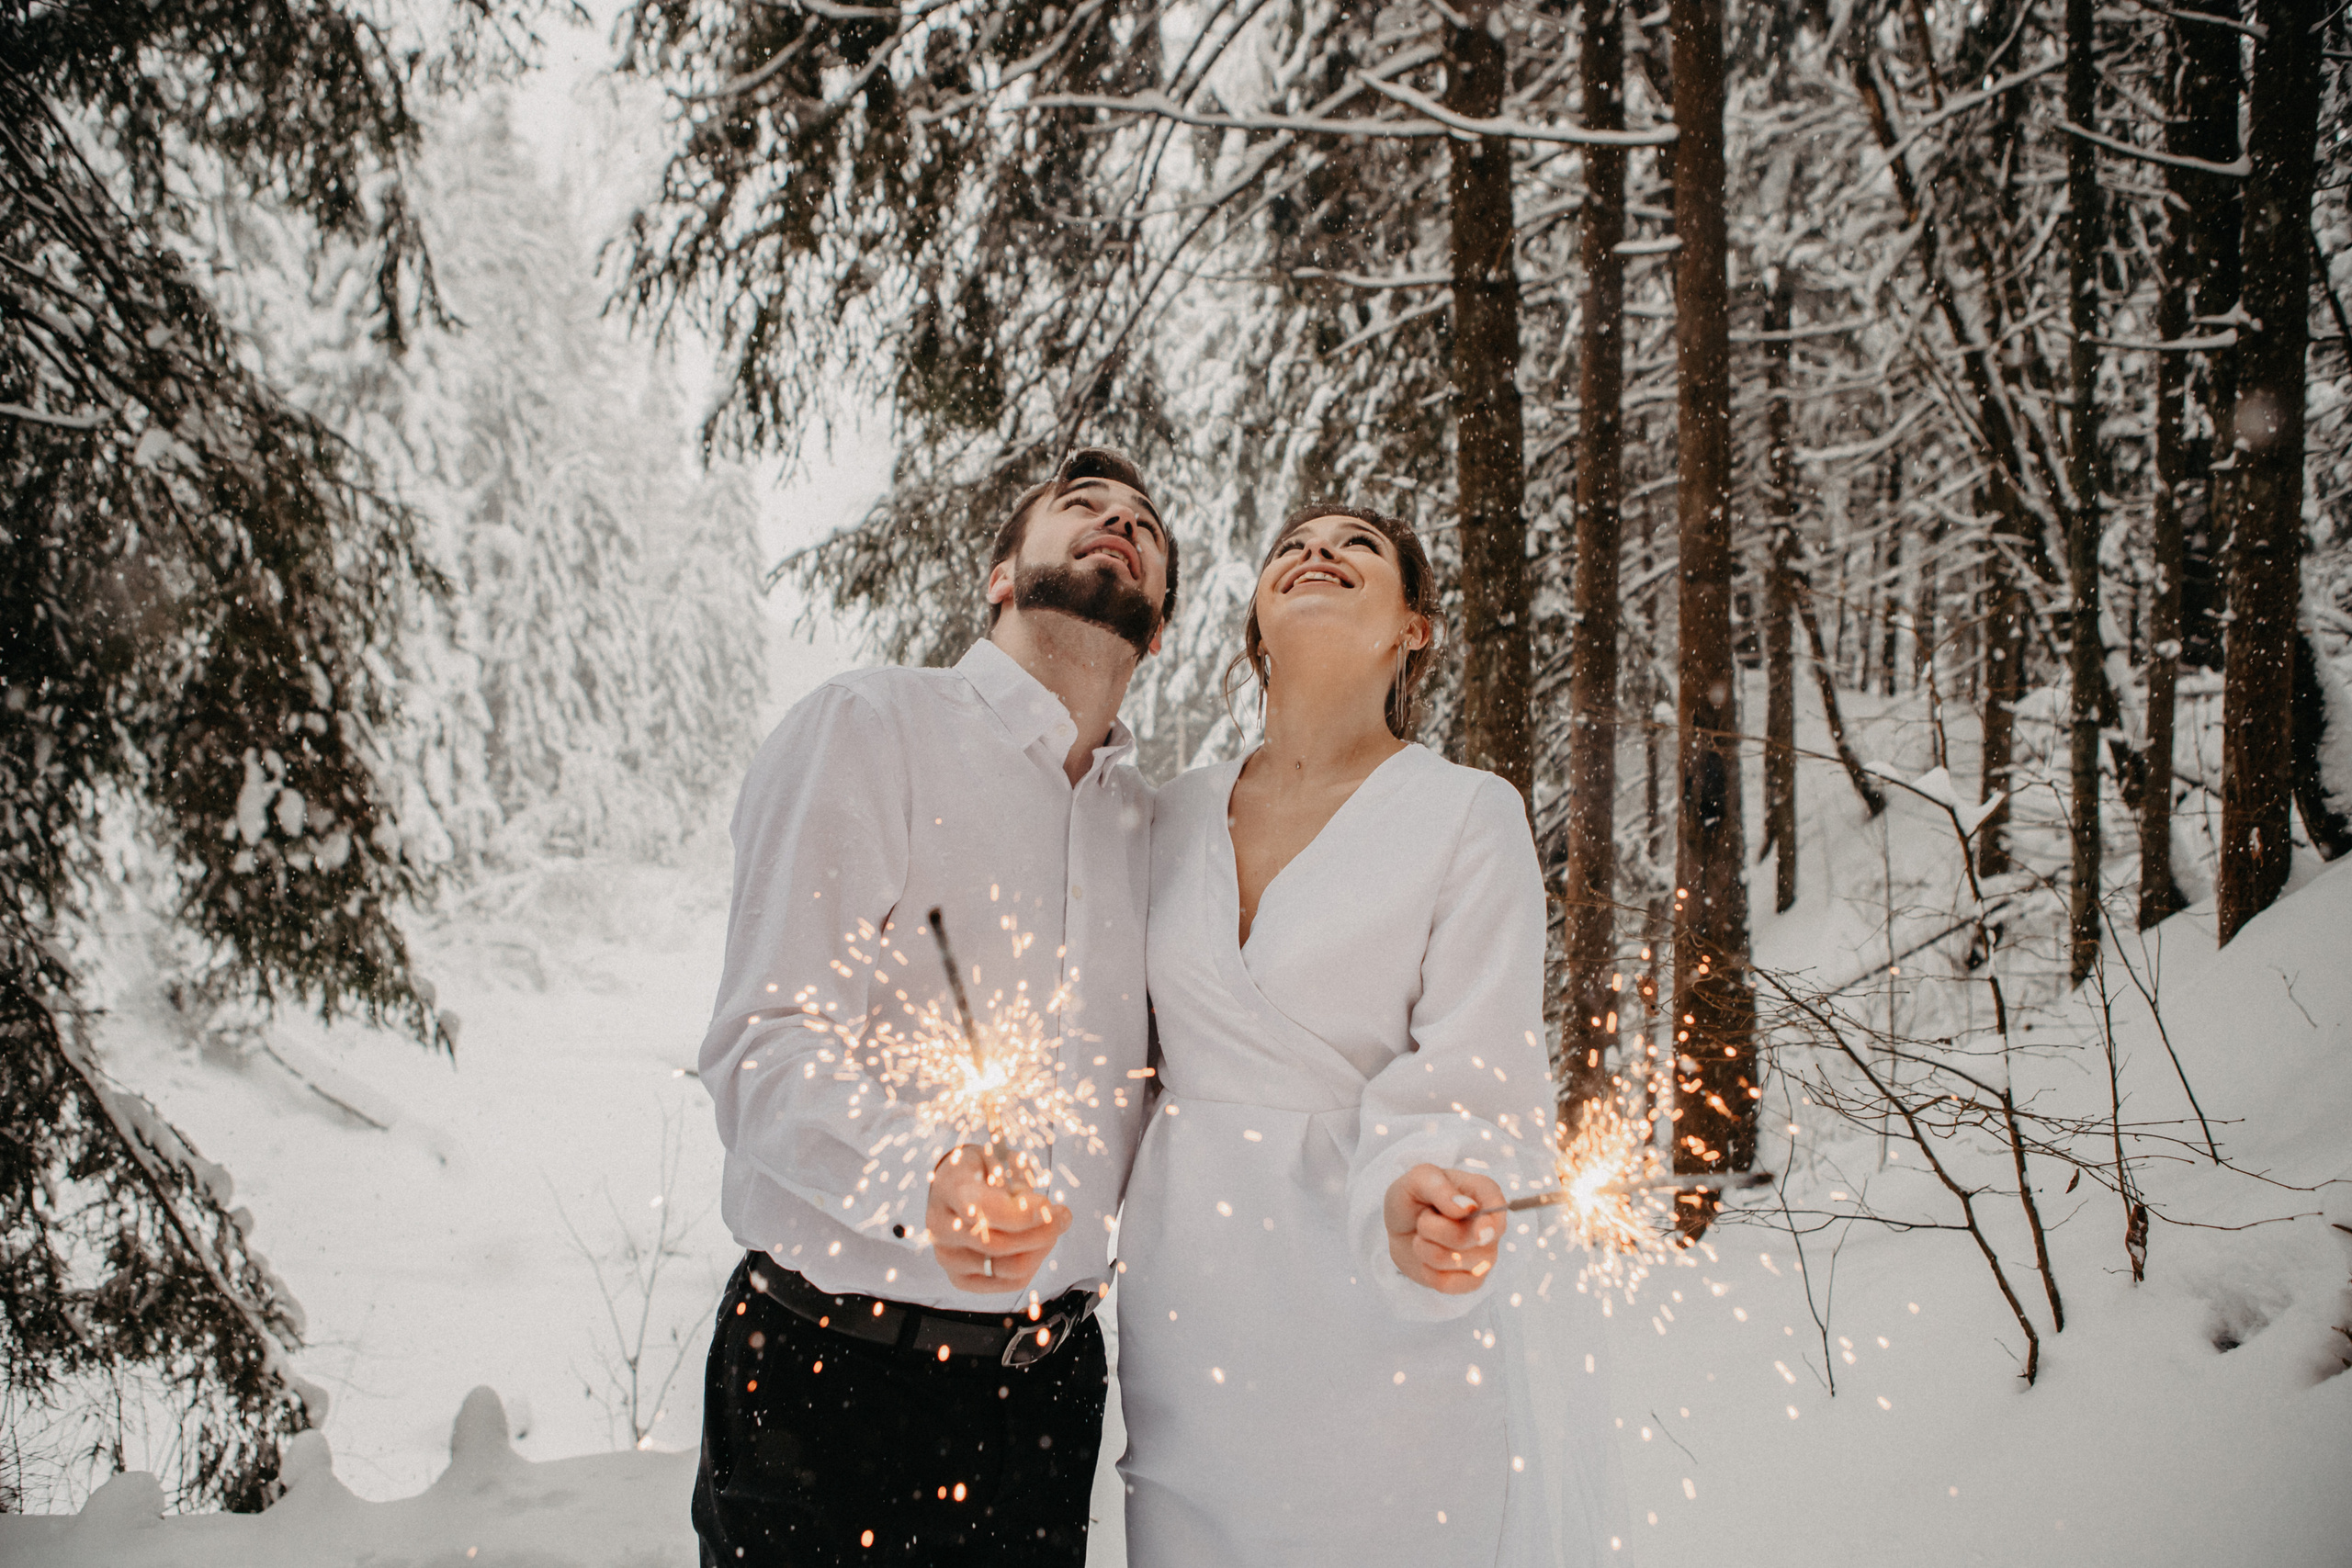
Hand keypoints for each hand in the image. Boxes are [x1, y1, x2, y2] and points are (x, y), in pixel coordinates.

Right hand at [926, 1145, 1071, 1294]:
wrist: (953, 1188)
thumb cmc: (980, 1170)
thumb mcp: (999, 1157)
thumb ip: (1018, 1180)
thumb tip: (1042, 1211)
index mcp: (948, 1189)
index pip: (985, 1211)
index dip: (1022, 1214)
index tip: (1050, 1207)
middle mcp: (941, 1228)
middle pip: (999, 1245)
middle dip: (1041, 1232)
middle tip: (1063, 1215)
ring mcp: (948, 1257)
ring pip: (1010, 1268)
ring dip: (1040, 1248)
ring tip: (1049, 1227)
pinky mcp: (961, 1279)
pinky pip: (1011, 1283)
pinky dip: (1033, 1263)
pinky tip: (1036, 1245)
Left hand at [1384, 1164, 1504, 1294]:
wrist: (1399, 1227)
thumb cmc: (1413, 1198)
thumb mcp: (1417, 1180)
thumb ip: (1439, 1188)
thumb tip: (1467, 1208)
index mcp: (1482, 1193)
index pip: (1497, 1206)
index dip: (1490, 1223)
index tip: (1480, 1233)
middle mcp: (1491, 1225)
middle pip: (1470, 1237)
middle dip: (1431, 1228)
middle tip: (1424, 1218)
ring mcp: (1485, 1255)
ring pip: (1453, 1260)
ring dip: (1425, 1248)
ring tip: (1424, 1237)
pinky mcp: (1473, 1280)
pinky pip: (1448, 1284)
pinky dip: (1427, 1272)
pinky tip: (1427, 1261)